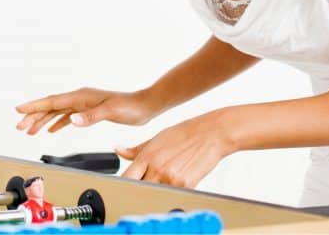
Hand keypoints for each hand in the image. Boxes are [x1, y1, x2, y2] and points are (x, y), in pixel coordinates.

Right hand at [15, 87, 155, 134]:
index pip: (52, 101)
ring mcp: (83, 104)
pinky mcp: (88, 111)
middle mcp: (79, 98)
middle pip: (50, 106)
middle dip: (33, 116)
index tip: (18, 110)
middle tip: (19, 126)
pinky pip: (66, 116)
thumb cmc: (130, 107)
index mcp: (81, 96)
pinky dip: (56, 122)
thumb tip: (72, 119)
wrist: (145, 106)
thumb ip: (91, 116)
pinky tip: (52, 130)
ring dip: (42, 120)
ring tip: (29, 130)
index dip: (34, 106)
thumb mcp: (110, 111)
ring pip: (56, 111)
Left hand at [118, 111, 234, 187]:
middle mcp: (157, 168)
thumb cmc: (184, 134)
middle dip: (141, 188)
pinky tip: (179, 180)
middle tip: (148, 183)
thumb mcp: (156, 138)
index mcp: (147, 156)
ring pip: (156, 194)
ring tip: (166, 179)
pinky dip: (174, 192)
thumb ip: (136, 149)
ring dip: (158, 191)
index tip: (123, 185)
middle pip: (140, 189)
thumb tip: (118, 149)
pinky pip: (174, 195)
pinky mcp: (186, 185)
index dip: (123, 183)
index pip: (126, 177)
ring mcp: (171, 178)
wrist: (210, 134)